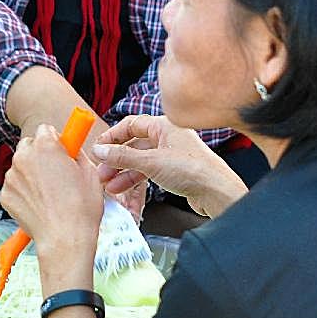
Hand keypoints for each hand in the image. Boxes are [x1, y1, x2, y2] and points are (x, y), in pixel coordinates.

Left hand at [0, 124, 101, 265]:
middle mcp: (23, 157)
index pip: (45, 130)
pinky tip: (39, 205)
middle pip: (28, 145)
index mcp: (45, 146)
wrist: (65, 239)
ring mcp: (11, 176)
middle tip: (55, 173)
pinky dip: (23, 192)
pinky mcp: (4, 194)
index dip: (55, 141)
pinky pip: (14, 186)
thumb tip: (70, 148)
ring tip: (50, 194)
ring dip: (31, 174)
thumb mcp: (90, 172)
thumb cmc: (81, 209)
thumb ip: (76, 153)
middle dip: (39, 155)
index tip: (61, 151)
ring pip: (20, 167)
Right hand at [94, 115, 247, 217]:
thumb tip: (100, 151)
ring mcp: (171, 154)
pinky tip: (124, 189)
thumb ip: (122, 156)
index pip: (130, 124)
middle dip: (115, 159)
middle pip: (133, 144)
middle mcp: (167, 137)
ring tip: (109, 185)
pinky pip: (148, 171)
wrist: (217, 193)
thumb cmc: (193, 170)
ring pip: (139, 160)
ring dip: (123, 172)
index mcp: (164, 125)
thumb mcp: (150, 162)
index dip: (112, 136)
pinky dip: (135, 179)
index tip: (99, 148)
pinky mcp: (174, 170)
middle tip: (102, 171)